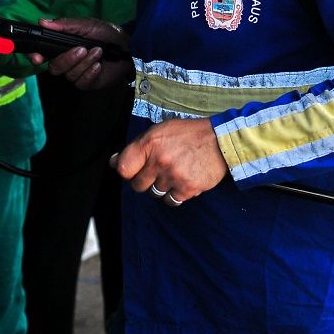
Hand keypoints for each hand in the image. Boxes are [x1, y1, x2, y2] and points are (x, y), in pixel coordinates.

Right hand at [37, 17, 132, 89]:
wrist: (128, 47)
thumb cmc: (107, 33)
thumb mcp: (86, 25)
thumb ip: (65, 25)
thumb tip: (42, 22)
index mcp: (62, 46)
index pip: (42, 53)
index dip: (35, 56)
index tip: (37, 57)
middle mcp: (67, 61)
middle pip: (54, 67)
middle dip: (67, 59)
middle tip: (82, 49)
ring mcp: (76, 73)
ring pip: (69, 74)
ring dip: (85, 62)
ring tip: (98, 52)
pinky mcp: (87, 83)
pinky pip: (81, 82)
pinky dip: (90, 72)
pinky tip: (99, 65)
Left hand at [111, 118, 228, 204]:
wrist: (219, 140)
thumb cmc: (187, 135)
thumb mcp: (159, 131)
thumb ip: (136, 147)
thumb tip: (114, 162)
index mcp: (150, 143)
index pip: (123, 168)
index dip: (127, 171)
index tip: (134, 170)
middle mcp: (160, 160)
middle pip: (138, 185)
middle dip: (144, 181)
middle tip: (156, 172)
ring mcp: (174, 176)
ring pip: (154, 194)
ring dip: (161, 188)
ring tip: (172, 175)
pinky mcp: (188, 188)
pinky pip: (171, 201)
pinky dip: (174, 196)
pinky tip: (180, 184)